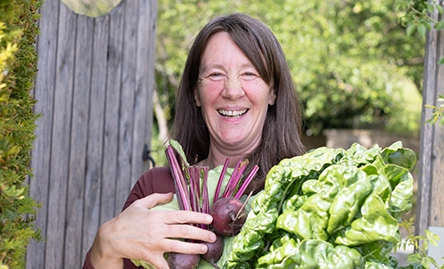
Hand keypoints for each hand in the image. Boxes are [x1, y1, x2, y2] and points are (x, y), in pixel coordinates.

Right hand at [89, 193, 215, 268]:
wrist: (111, 237)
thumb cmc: (126, 220)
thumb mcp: (140, 204)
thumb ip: (157, 198)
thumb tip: (171, 194)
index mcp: (158, 216)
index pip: (182, 215)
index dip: (197, 216)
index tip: (209, 219)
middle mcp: (158, 229)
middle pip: (184, 231)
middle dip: (201, 234)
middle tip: (213, 237)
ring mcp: (154, 243)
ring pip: (178, 246)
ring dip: (193, 249)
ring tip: (204, 249)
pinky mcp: (150, 256)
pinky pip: (164, 264)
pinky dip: (173, 266)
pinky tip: (184, 267)